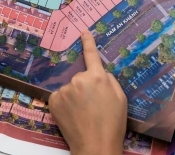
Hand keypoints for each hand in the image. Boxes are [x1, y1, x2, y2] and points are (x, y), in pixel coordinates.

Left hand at [49, 32, 126, 154]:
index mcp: (98, 77)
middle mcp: (79, 79)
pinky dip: (64, 103)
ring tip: (83, 114)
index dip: (87, 42)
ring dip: (74, 96)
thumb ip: (109, 81)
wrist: (96, 146)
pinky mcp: (54, 101)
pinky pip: (60, 97)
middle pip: (81, 77)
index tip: (83, 31)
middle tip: (93, 106)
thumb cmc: (113, 124)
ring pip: (70, 88)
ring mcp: (64, 90)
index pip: (91, 54)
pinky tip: (72, 115)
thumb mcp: (120, 98)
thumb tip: (100, 74)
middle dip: (85, 87)